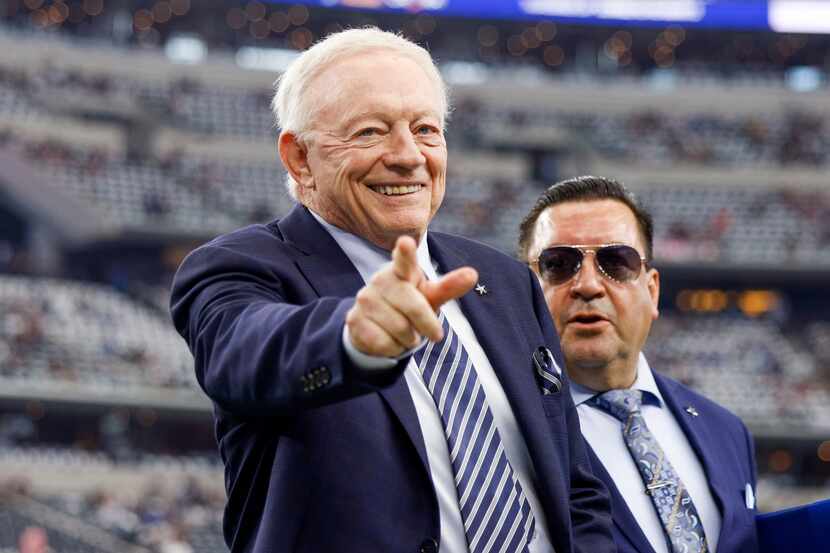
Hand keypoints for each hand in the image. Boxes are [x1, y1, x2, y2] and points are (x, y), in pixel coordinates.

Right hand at [346, 235, 477, 357]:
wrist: (375, 325)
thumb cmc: (409, 305)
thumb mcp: (430, 296)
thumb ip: (449, 286)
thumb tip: (473, 274)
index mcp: (401, 270)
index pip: (404, 260)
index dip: (406, 252)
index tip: (406, 242)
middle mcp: (380, 280)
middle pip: (414, 307)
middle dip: (427, 325)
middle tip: (432, 332)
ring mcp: (365, 299)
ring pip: (400, 329)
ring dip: (410, 339)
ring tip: (405, 333)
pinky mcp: (354, 320)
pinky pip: (384, 342)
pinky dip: (393, 348)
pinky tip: (389, 339)